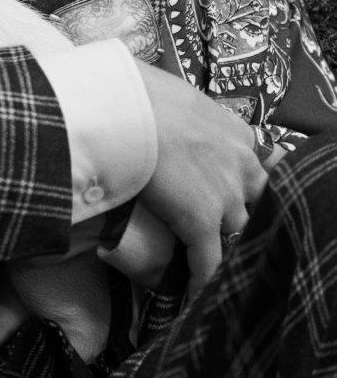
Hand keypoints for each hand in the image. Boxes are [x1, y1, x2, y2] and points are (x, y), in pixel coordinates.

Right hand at [134, 61, 268, 300]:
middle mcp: (240, 165)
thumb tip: (167, 117)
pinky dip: (202, 278)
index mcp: (237, 133)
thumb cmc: (140, 91)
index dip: (244, 185)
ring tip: (204, 254)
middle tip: (213, 222)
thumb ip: (189, 115)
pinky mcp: (201, 220)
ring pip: (236, 231)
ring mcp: (224, 196)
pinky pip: (209, 261)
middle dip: (238, 214)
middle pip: (254, 203)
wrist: (125, 105)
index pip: (258, 169)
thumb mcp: (178, 95)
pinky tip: (195, 292)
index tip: (231, 193)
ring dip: (222, 241)